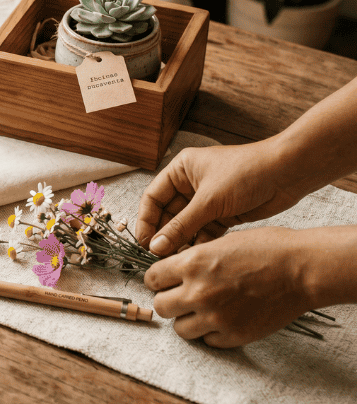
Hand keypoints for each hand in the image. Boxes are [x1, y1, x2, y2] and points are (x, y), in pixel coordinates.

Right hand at [136, 140, 302, 255]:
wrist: (288, 173)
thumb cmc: (247, 172)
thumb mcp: (209, 201)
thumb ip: (181, 226)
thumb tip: (156, 246)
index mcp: (181, 170)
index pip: (153, 198)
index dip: (146, 221)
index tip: (144, 242)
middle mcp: (191, 184)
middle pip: (168, 214)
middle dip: (164, 235)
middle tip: (159, 257)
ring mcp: (207, 200)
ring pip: (185, 226)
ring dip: (181, 242)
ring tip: (177, 260)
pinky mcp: (223, 214)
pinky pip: (204, 232)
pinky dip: (200, 243)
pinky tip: (198, 256)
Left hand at [144, 227, 311, 347]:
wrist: (302, 269)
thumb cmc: (266, 249)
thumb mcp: (220, 243)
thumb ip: (193, 259)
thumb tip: (172, 271)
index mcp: (191, 263)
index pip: (151, 278)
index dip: (158, 279)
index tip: (166, 281)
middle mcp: (198, 292)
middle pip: (160, 306)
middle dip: (169, 300)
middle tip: (182, 296)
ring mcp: (216, 317)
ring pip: (180, 329)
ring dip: (187, 320)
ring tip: (202, 310)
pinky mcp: (234, 335)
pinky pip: (208, 341)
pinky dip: (212, 332)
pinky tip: (224, 319)